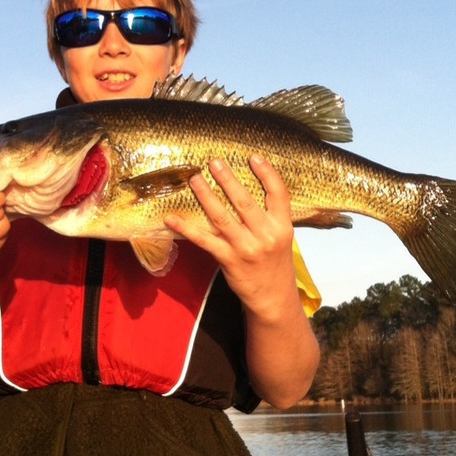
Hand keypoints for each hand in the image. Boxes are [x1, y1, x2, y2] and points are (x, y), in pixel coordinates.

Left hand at [165, 154, 296, 315]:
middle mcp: (266, 235)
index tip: (254, 157)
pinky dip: (186, 228)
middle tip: (214, 162)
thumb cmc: (274, 263)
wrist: (274, 298)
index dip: (267, 173)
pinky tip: (172, 218)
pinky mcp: (228, 260)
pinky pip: (204, 240)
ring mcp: (246, 248)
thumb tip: (247, 189)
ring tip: (195, 180)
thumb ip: (270, 216)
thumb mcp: (281, 237)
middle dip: (228, 179)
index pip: (278, 194)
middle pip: (245, 201)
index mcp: (283, 226)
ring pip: (222, 217)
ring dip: (206, 196)